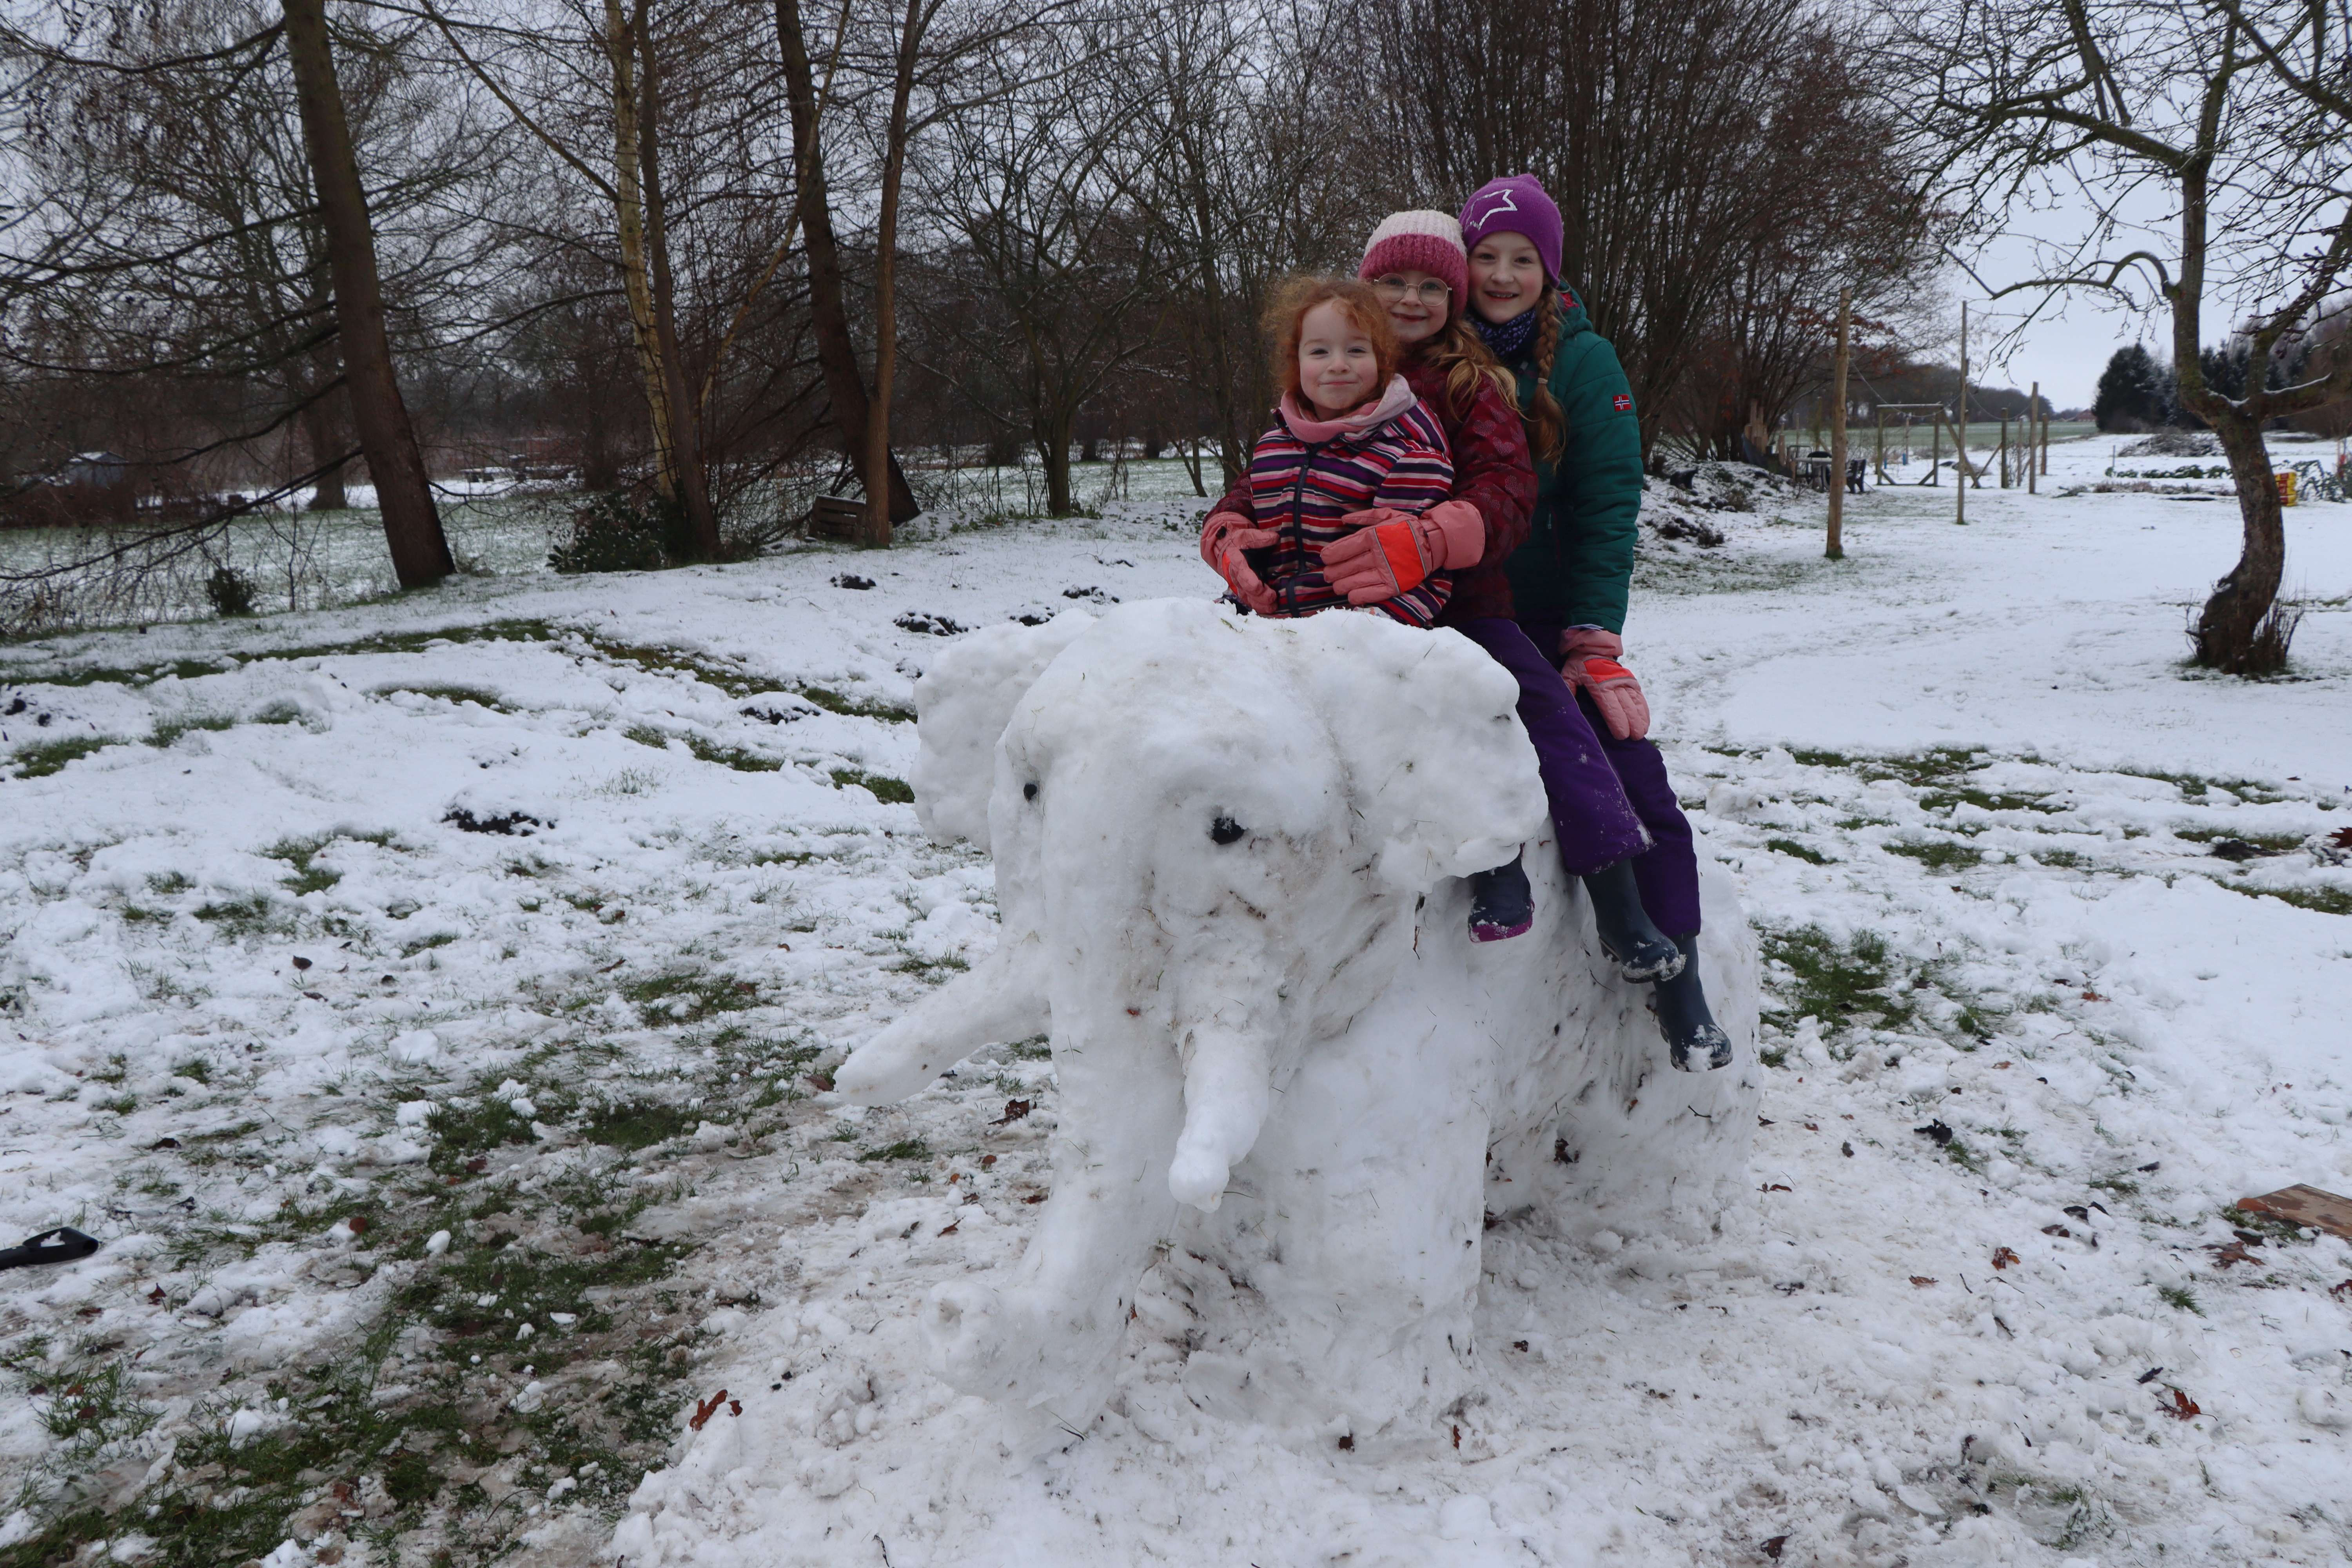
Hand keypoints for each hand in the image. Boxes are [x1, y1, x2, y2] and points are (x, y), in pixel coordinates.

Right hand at [1200, 511, 1278, 613]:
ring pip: (1247, 598)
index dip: (1253, 585)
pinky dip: (1257, 606)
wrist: (1226, 547)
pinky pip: (1248, 599)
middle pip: (1246, 591)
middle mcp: (1236, 576)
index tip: (1264, 588)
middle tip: (1273, 600)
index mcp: (1236, 562)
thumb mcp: (1247, 535)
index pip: (1243, 576)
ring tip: (1272, 607)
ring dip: (1259, 605)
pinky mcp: (1242, 588)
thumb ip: (1260, 538)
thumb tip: (1274, 538)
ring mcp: (1238, 583)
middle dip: (1259, 598)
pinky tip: (1267, 609)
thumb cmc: (1238, 542)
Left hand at [1321, 500, 1484, 603]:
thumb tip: (1343, 519)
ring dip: (1342, 585)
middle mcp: (1378, 554)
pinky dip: (1359, 596)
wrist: (1433, 542)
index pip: (1346, 547)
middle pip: (1348, 566)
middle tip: (1327, 575)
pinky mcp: (1395, 585)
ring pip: (1356, 581)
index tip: (1324, 558)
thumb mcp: (1387, 515)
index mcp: (1374, 536)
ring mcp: (1387, 571)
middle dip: (1333, 572)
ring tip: (1336, 585)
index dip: (1332, 554)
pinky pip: (1372, 593)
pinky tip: (1350, 595)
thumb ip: (1364, 517)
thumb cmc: (1407, 527)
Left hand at [1558, 627, 1649, 739]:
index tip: (1621, 734)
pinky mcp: (1631, 680)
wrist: (1594, 647)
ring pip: (1636, 702)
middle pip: (1626, 706)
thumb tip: (1566, 704)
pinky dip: (1644, 709)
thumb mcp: (1569, 673)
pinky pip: (1640, 696)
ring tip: (1641, 733)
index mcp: (1599, 683)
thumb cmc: (1579, 664)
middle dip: (1632, 723)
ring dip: (1640, 718)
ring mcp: (1625, 681)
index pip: (1610, 705)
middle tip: (1634, 737)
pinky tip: (1645, 722)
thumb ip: (1568, 687)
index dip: (1617, 720)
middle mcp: (1615, 682)